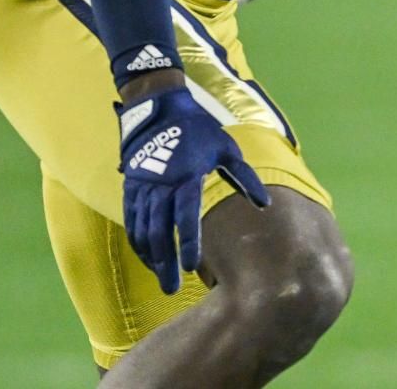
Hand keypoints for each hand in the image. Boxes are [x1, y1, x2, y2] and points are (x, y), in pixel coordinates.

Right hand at [117, 87, 270, 292]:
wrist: (159, 109)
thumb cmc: (199, 129)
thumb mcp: (226, 149)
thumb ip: (245, 178)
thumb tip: (265, 204)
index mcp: (186, 177)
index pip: (185, 217)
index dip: (187, 243)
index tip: (191, 268)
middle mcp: (161, 186)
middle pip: (160, 232)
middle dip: (165, 263)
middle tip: (171, 288)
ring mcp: (143, 188)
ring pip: (142, 230)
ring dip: (151, 257)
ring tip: (162, 278)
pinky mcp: (131, 187)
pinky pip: (132, 221)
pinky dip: (139, 242)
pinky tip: (148, 257)